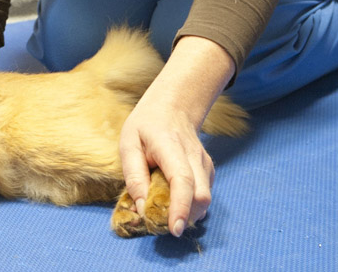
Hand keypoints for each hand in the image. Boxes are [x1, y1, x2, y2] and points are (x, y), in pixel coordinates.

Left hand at [119, 35, 234, 235]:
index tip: (175, 229)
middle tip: (160, 225)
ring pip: (205, 200)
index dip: (180, 207)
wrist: (173, 107)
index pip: (182, 180)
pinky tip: (174, 202)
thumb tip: (141, 208)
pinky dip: (191, 207)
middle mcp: (194, 156)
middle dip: (184, 217)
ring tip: (164, 213)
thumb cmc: (146, 126)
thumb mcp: (128, 143)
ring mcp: (205, 164)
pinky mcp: (208, 172)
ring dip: (188, 214)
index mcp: (170, 146)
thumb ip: (133, 175)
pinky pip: (203, 196)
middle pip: (201, 195)